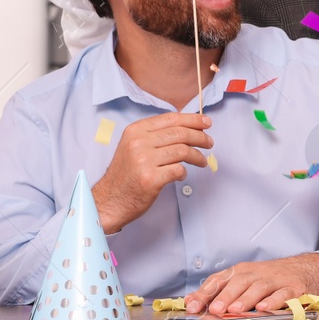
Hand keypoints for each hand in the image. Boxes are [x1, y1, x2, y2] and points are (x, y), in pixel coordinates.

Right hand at [91, 112, 213, 232]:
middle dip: (200, 137)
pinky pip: (179, 170)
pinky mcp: (150, 179)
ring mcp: (144, 161)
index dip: (192, 120)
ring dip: (197, 156)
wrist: (109, 201)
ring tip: (202, 161)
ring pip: (183, 151)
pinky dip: (185, 172)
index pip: (171, 119)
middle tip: (209, 143)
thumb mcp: (133, 146)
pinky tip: (183, 174)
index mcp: (135, 131)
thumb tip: (187, 127)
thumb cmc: (125, 175)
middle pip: (180, 133)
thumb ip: (155, 135)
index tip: (206, 123)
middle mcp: (138, 143)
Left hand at [185, 253, 318, 314]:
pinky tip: (264, 308)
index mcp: (242, 272)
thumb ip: (219, 291)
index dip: (205, 293)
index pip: (219, 280)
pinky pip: (283, 294)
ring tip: (235, 310)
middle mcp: (257, 274)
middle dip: (225, 296)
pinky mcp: (294, 288)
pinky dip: (273, 301)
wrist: (308, 269)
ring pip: (259, 287)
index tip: (192, 306)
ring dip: (246, 299)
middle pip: (239, 282)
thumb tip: (190, 302)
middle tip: (215, 309)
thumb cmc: (271, 278)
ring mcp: (276, 280)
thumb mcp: (245, 280)